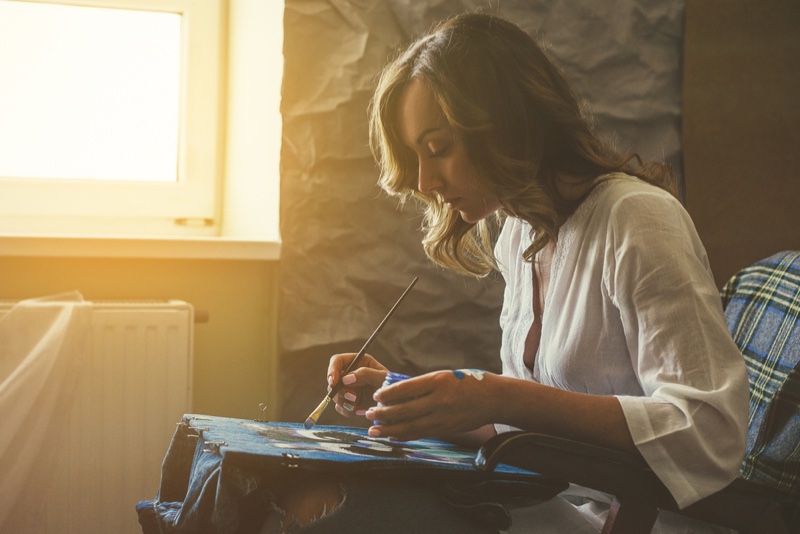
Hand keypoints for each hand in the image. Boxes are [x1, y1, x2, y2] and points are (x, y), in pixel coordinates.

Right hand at [327, 353, 387, 417]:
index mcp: (358, 362)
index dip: (332, 370)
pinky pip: (341, 407)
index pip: (337, 361)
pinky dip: (348, 411)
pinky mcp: (350, 402)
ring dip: (344, 402)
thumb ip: (365, 374)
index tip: (334, 382)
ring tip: (359, 406)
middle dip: (340, 391)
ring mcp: (349, 388)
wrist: (397, 404)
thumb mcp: (382, 377)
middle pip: (333, 380)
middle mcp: (351, 374)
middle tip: (353, 398)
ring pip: (335, 395)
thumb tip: (346, 379)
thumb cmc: (393, 386)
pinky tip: (361, 411)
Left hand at [365, 369, 495, 440]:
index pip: (406, 388)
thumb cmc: (468, 382)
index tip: (376, 396)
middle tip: (369, 414)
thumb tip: (397, 393)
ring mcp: (443, 417)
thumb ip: (424, 385)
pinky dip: (405, 435)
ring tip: (374, 429)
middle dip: (383, 413)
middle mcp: (439, 400)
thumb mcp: (445, 376)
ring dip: (389, 429)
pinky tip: (393, 436)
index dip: (388, 394)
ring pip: (410, 425)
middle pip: (404, 410)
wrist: (494, 398)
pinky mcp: (446, 429)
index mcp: (438, 381)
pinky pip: (420, 433)